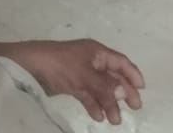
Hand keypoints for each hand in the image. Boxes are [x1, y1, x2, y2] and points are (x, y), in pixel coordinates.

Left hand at [0, 39, 144, 125]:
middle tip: (135, 108)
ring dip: (109, 103)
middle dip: (123, 92)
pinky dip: (94, 104)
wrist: (30, 67)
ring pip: (100, 88)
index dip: (132, 73)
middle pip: (112, 76)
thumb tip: (124, 92)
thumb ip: (104, 85)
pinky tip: (98, 116)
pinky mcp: (70, 83)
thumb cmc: (60, 64)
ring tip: (115, 120)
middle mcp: (91, 61)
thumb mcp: (84, 75)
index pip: (120, 62)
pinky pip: (87, 94)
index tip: (142, 89)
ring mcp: (80, 73)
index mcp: (97, 52)